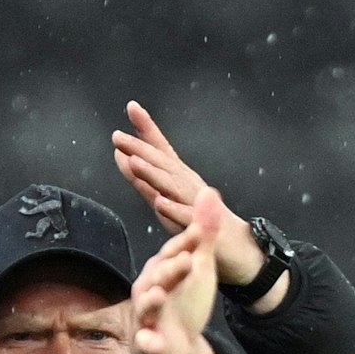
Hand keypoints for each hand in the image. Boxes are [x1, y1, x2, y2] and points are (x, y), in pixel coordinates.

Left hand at [113, 101, 288, 308]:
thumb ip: (144, 178)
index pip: (161, 149)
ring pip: (173, 187)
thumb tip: (121, 154)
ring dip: (154, 174)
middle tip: (119, 137)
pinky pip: (187, 219)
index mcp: (180, 176)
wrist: (236, 246)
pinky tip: (161, 203)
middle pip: (163, 165)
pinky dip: (174, 210)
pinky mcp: (203, 226)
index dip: (147, 128)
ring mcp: (196, 204)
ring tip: (134, 162)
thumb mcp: (168, 196)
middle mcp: (188, 184)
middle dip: (141, 150)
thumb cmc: (198, 219)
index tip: (132, 107)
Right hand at [132, 188, 223, 353]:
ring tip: (159, 294)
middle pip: (159, 275)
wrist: (176, 344)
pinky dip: (148, 343)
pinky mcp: (149, 344)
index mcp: (163, 268)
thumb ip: (203, 233)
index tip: (201, 230)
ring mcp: (148, 316)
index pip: (176, 251)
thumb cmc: (183, 299)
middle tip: (186, 260)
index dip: (188, 242)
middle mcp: (151, 288)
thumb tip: (208, 190)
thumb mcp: (199, 265)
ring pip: (147, 306)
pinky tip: (151, 342)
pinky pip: (146, 344)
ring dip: (152, 301)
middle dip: (170, 268)